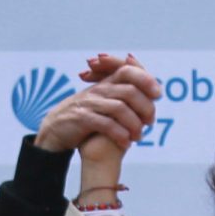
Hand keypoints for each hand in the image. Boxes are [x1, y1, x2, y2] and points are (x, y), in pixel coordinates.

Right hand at [34, 52, 158, 187]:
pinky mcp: (82, 119)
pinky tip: (126, 144)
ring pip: (120, 108)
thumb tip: (151, 98)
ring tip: (139, 137)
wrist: (56, 129)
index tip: (159, 94)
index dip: (146, 79)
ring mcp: (90, 103)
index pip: (129, 71)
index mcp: (106, 83)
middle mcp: (99, 90)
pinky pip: (106, 124)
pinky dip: (120, 135)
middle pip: (129, 91)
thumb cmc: (85, 117)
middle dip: (145, 107)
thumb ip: (123, 96)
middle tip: (150, 122)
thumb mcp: (104, 102)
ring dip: (134, 124)